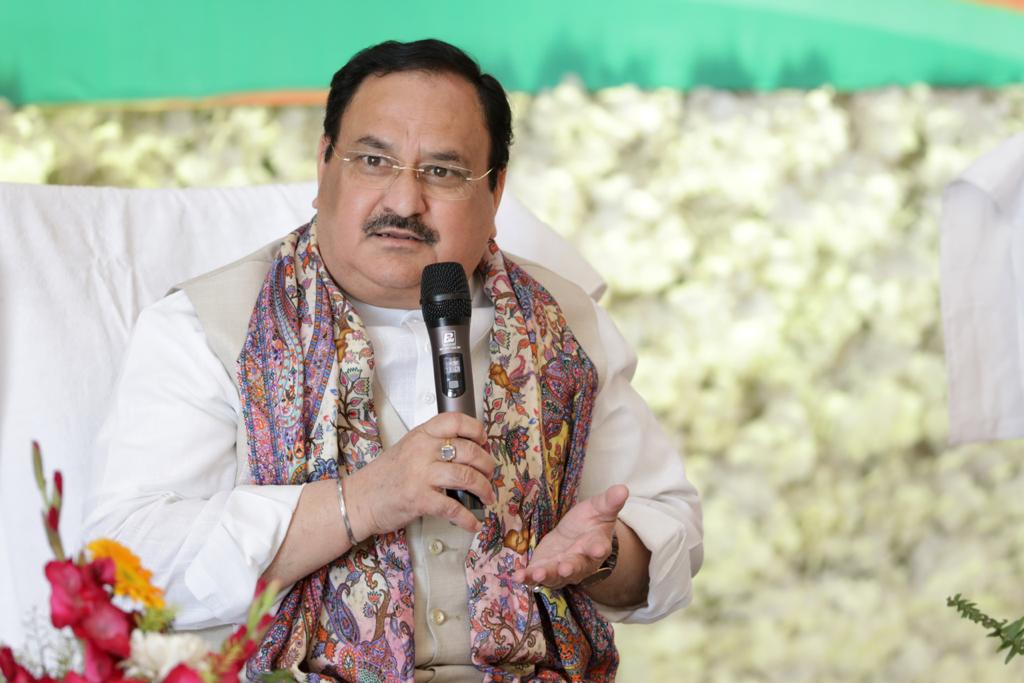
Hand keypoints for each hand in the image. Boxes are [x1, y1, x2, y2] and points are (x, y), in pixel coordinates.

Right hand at [344, 412, 496, 538]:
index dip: (476, 430)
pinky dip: (468, 517)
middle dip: (487, 465)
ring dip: (484, 489)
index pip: (455, 421)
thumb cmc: (385, 476)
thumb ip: (434, 446)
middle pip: (469, 451)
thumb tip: (469, 452)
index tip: (484, 442)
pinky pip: (453, 507)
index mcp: (421, 434)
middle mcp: (422, 450)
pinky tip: (473, 522)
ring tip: (487, 496)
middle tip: (490, 474)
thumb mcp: (409, 449)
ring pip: (467, 477)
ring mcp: (421, 474)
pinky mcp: (419, 499)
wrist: (359, 499)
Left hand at [511, 485, 627, 589]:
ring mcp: (561, 569)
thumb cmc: (589, 522)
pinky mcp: (545, 569)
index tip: (597, 549)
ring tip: (538, 575)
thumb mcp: (599, 508)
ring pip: (556, 575)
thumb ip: (609, 501)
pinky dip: (527, 578)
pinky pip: (536, 576)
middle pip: (576, 566)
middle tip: (565, 568)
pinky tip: (518, 577)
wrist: (575, 536)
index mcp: (596, 545)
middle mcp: (580, 562)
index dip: (597, 549)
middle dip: (570, 568)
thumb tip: (623, 488)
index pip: (598, 548)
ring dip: (547, 575)